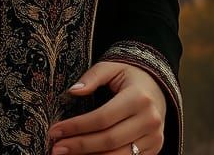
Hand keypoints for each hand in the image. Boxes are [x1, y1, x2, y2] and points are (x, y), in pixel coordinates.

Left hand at [46, 61, 166, 154]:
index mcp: (138, 98)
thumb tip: (73, 91)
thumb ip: (92, 76)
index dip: (77, 126)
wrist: (158, 87)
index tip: (55, 130)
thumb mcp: (112, 67)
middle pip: (109, 140)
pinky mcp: (154, 150)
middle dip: (79, 146)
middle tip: (56, 148)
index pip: (102, 118)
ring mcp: (154, 138)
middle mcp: (149, 120)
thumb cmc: (129, 76)